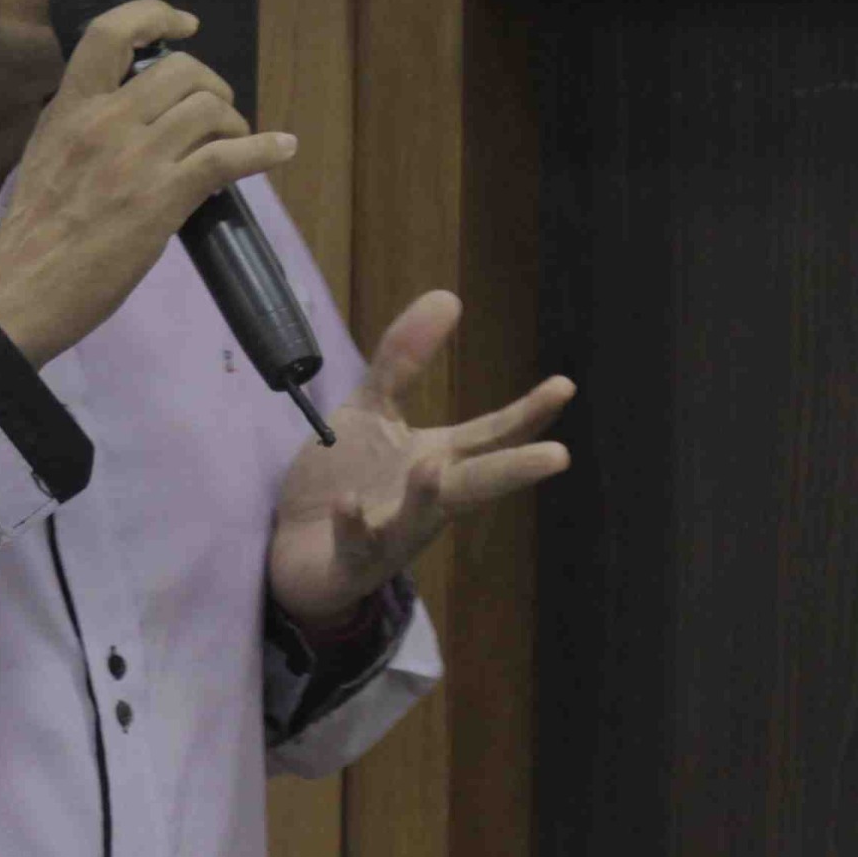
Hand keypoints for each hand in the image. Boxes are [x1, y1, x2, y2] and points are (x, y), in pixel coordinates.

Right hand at [0, 1, 297, 367]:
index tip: (184, 23)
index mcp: (69, 108)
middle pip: (181, 69)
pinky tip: (282, 148)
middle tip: (216, 115)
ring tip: (235, 143)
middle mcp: (103, 121)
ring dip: (235, 123)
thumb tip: (129, 116)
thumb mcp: (46, 156)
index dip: (155, 14)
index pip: (110, 33)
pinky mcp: (161, 199)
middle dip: (211, 87)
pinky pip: (227, 158)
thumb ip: (83, 127)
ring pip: (209, 108)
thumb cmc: (31, 235)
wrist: (20, 289)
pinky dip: (264, 149)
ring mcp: (134, 159)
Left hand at [267, 291, 574, 631]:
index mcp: (436, 462)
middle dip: (513, 470)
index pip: (490, 436)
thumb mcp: (371, 410)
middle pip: (475, 482)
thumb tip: (448, 295)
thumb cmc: (345, 480)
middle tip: (558, 456)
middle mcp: (425, 502)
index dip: (526, 415)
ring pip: (417, 519)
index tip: (564, 385)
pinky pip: (354, 544)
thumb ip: (404, 360)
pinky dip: (352, 524)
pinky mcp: (350, 561)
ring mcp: (390, 534)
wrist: (294, 550)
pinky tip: (348, 504)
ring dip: (426, 496)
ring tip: (435, 465)